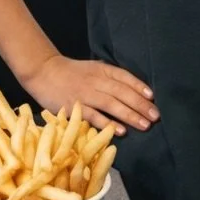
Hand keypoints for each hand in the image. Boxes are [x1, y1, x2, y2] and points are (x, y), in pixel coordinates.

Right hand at [23, 54, 158, 135]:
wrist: (43, 72)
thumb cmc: (71, 73)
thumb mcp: (93, 69)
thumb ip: (110, 78)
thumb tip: (134, 92)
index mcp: (101, 70)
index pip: (124, 77)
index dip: (139, 87)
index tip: (153, 98)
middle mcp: (96, 81)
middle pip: (122, 92)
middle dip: (140, 105)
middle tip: (156, 116)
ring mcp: (85, 94)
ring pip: (111, 104)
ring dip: (130, 115)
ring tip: (145, 125)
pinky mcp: (74, 106)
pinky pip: (94, 115)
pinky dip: (108, 123)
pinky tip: (121, 131)